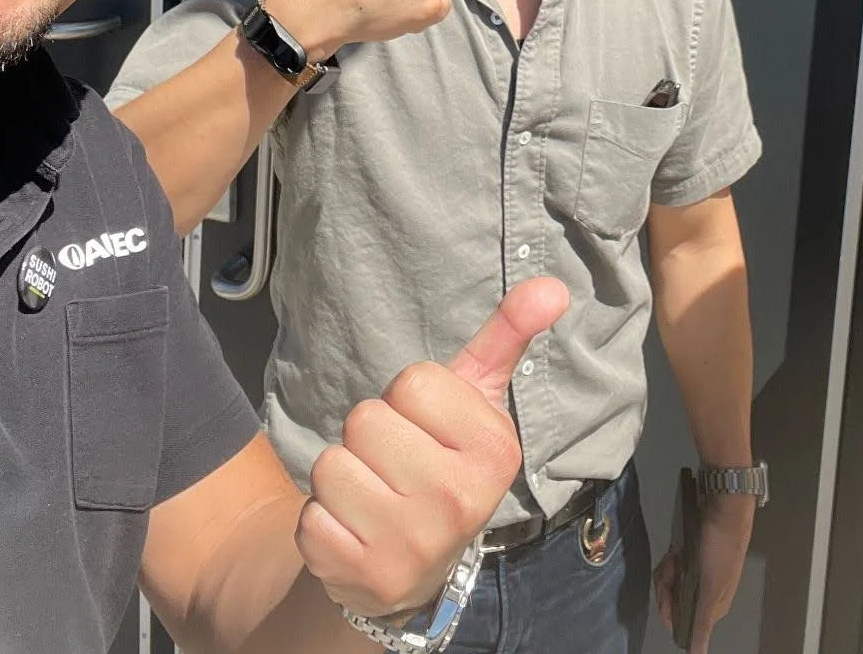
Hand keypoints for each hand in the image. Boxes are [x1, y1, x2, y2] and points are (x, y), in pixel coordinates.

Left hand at [296, 276, 570, 618]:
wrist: (416, 567)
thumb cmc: (443, 460)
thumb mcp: (477, 399)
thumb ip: (507, 336)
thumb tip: (552, 286)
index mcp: (495, 451)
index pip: (412, 382)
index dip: (407, 398)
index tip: (426, 428)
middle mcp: (459, 502)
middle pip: (365, 421)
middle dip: (371, 436)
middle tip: (397, 464)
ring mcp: (411, 545)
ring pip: (331, 466)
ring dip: (342, 477)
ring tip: (376, 496)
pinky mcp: (362, 575)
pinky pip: (310, 519)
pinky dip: (323, 522)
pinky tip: (356, 532)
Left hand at [654, 491, 753, 653]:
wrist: (724, 508)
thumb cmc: (719, 550)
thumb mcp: (710, 589)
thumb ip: (702, 625)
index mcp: (714, 606)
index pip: (684, 621)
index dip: (670, 608)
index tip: (668, 590)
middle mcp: (706, 592)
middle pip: (675, 600)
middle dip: (668, 583)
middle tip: (673, 564)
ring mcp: (698, 573)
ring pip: (672, 582)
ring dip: (669, 569)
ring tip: (675, 554)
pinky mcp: (692, 557)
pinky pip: (674, 566)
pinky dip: (672, 559)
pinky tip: (675, 549)